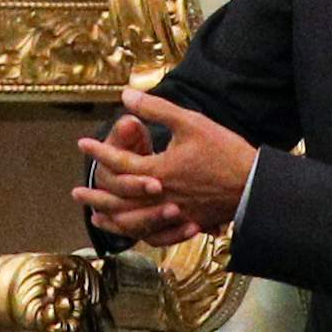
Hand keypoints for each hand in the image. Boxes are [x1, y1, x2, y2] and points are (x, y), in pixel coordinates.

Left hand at [73, 86, 256, 245]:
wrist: (256, 185)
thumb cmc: (225, 152)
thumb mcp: (190, 122)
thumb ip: (157, 109)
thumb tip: (126, 95)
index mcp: (158, 172)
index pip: (119, 162)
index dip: (99, 152)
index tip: (82, 144)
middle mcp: (161, 197)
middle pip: (119, 199)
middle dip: (96, 194)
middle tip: (76, 192)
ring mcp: (174, 214)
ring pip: (134, 221)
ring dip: (112, 219)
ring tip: (96, 216)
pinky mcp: (188, 223)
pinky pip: (157, 235)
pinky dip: (140, 233)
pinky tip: (133, 232)